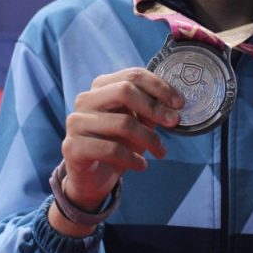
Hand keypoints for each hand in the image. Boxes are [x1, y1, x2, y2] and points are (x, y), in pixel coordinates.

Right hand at [50, 68, 180, 235]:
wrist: (92, 177)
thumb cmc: (116, 144)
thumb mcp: (137, 123)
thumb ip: (150, 110)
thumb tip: (174, 105)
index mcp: (101, 87)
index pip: (132, 75)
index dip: (159, 87)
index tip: (179, 103)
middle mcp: (85, 99)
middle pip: (124, 91)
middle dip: (154, 107)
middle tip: (173, 122)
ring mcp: (76, 122)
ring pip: (122, 123)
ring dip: (149, 139)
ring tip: (161, 151)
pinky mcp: (73, 146)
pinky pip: (111, 149)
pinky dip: (132, 158)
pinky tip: (142, 165)